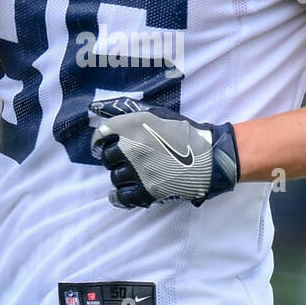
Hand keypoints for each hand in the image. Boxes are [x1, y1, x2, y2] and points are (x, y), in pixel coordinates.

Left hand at [89, 97, 239, 208]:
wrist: (208, 155)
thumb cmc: (183, 131)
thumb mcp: (155, 113)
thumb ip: (127, 111)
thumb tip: (97, 107)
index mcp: (132, 126)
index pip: (102, 135)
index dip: (99, 142)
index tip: (101, 146)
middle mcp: (131, 147)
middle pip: (107, 158)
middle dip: (112, 159)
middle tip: (122, 160)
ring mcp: (138, 170)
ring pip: (115, 177)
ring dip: (120, 176)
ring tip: (130, 175)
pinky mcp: (147, 190)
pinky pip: (123, 197)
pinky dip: (119, 196)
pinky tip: (119, 194)